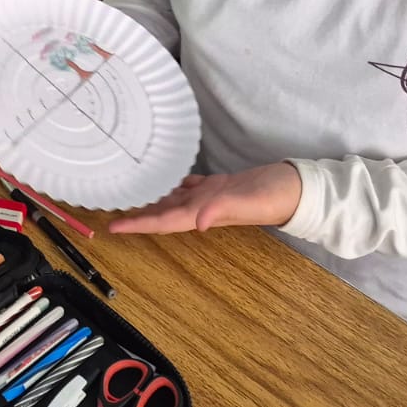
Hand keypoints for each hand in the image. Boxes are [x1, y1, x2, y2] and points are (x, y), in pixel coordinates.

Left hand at [108, 164, 302, 233]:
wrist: (297, 187)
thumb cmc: (275, 194)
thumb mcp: (249, 201)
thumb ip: (223, 209)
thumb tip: (198, 223)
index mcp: (204, 211)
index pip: (163, 220)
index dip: (137, 224)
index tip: (112, 227)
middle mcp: (202, 206)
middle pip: (161, 213)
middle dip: (136, 215)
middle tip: (109, 211)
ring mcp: (210, 196)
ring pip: (172, 200)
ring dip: (151, 201)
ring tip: (129, 196)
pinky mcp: (218, 185)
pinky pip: (189, 187)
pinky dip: (173, 185)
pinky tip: (163, 179)